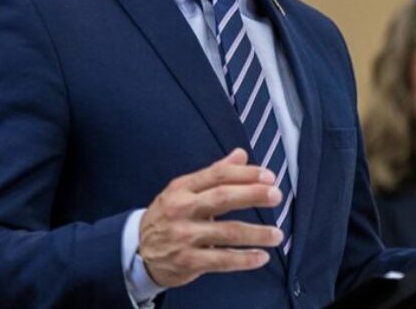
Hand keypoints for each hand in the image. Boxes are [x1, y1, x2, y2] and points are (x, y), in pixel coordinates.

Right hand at [139, 148, 284, 287]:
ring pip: (227, 232)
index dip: (245, 174)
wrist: (138, 250)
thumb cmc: (168, 216)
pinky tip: (262, 257)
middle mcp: (182, 210)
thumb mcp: (184, 190)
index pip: (217, 175)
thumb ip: (214, 173)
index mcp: (182, 188)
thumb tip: (241, 154)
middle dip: (253, 195)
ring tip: (277, 234)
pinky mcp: (188, 262)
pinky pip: (222, 260)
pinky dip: (244, 260)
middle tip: (276, 195)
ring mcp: (184, 237)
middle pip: (222, 198)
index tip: (268, 176)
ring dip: (256, 233)